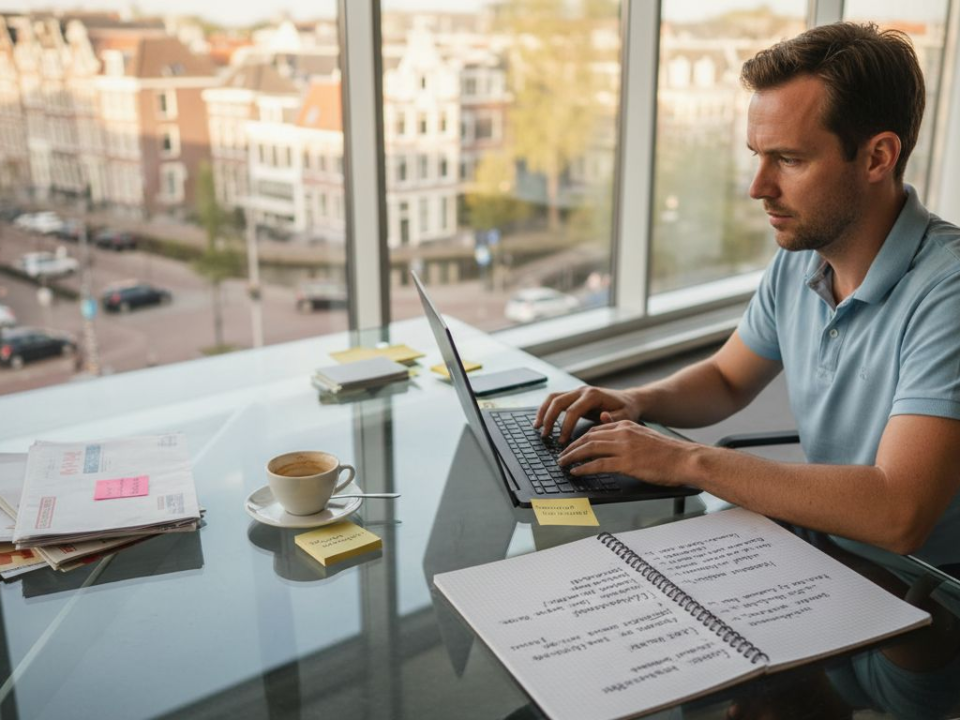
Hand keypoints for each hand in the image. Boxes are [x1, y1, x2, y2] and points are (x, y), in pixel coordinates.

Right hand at [534, 386, 642, 443]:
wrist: (629, 400)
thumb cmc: (627, 410)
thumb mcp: (625, 416)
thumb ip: (614, 419)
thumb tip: (602, 417)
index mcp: (593, 396)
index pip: (573, 411)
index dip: (565, 427)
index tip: (562, 441)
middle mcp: (582, 391)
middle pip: (558, 401)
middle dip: (549, 419)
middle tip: (546, 436)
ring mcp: (577, 392)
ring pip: (553, 398)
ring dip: (543, 412)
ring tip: (537, 427)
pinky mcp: (574, 396)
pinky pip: (555, 400)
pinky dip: (546, 409)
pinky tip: (542, 421)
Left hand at [557, 420, 691, 485]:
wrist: (685, 459)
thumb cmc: (668, 452)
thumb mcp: (643, 435)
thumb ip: (625, 433)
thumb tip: (606, 427)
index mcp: (627, 425)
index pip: (596, 429)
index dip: (580, 438)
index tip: (572, 446)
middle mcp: (623, 433)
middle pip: (588, 438)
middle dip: (571, 447)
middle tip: (561, 456)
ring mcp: (624, 447)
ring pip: (589, 449)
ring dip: (572, 457)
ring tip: (563, 464)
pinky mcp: (627, 463)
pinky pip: (598, 464)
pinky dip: (584, 468)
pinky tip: (576, 472)